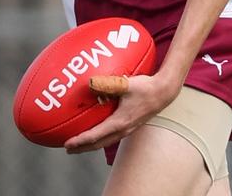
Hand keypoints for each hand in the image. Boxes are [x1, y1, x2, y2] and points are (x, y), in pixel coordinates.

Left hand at [63, 73, 179, 153]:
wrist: (164, 92)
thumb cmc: (146, 88)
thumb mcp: (125, 84)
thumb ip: (108, 84)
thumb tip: (90, 83)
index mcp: (119, 122)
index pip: (95, 136)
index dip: (80, 141)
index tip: (67, 144)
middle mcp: (123, 129)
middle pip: (98, 144)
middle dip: (82, 148)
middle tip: (67, 149)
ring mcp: (127, 129)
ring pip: (105, 141)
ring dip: (90, 145)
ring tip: (79, 144)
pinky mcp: (130, 126)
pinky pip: (111, 136)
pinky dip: (100, 138)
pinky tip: (96, 132)